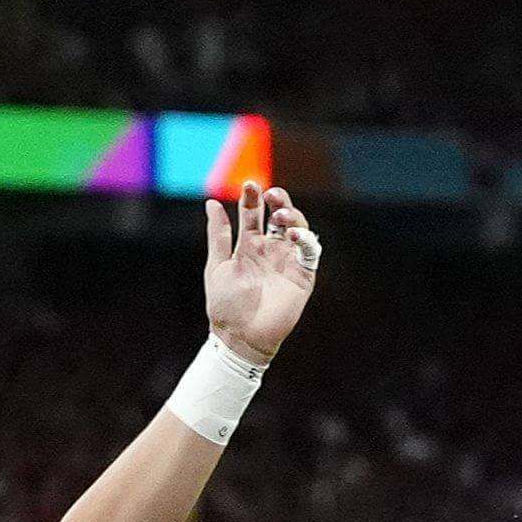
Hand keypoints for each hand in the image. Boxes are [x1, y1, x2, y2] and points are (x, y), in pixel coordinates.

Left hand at [201, 184, 324, 362]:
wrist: (238, 336)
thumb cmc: (225, 304)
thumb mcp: (217, 265)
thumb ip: (218, 235)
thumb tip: (210, 202)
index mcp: (249, 246)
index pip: (254, 215)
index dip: (252, 199)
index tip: (249, 185)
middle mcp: (270, 250)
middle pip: (280, 217)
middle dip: (279, 201)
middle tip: (270, 194)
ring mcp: (287, 261)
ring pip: (299, 230)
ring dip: (292, 217)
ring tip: (280, 214)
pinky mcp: (302, 276)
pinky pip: (310, 253)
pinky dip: (306, 240)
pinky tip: (294, 234)